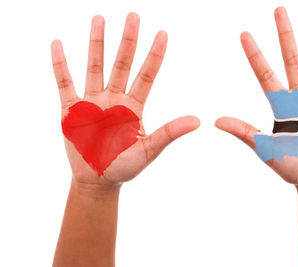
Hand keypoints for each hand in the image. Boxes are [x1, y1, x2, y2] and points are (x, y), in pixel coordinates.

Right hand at [51, 13, 199, 186]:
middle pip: (122, 64)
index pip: (146, 76)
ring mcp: (92, 103)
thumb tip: (198, 121)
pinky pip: (65, 83)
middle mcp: (115, 100)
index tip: (163, 33)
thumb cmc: (126, 166)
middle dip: (128, 41)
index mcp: (134, 107)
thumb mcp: (149, 150)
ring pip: (95, 67)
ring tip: (100, 18)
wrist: (99, 180)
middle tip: (134, 16)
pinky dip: (61, 65)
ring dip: (97, 44)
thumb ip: (169, 133)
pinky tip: (58, 44)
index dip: (154, 56)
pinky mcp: (71, 111)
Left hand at [215, 7, 297, 189]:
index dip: (255, 54)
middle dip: (285, 34)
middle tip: (278, 10)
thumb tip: (215, 121)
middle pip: (291, 58)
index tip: (244, 34)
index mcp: (280, 105)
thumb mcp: (265, 149)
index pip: (264, 73)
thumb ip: (244, 132)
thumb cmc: (290, 168)